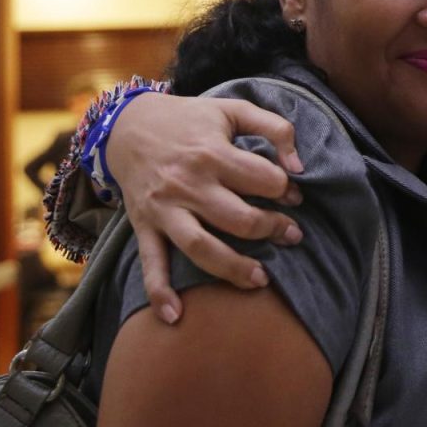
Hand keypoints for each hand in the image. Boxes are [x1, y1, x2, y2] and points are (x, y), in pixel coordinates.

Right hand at [107, 92, 304, 324]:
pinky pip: (150, 263)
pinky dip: (159, 292)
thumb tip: (299, 166)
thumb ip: (275, 127)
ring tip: (261, 280)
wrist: (127, 126)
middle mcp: (187, 183)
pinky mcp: (145, 226)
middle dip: (271, 230)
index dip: (285, 189)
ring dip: (232, 268)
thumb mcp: (233, 108)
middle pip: (238, 218)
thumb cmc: (190, 118)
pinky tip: (175, 317)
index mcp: (212, 152)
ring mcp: (164, 208)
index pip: (263, 179)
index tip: (292, 195)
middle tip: (291, 235)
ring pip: (200, 246)